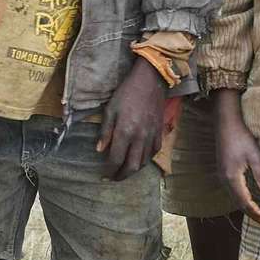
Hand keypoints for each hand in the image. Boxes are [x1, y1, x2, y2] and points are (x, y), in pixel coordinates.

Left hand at [96, 59, 164, 180]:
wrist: (150, 81)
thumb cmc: (126, 93)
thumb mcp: (110, 109)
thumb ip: (105, 132)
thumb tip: (99, 150)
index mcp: (125, 131)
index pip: (116, 159)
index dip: (109, 170)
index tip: (104, 175)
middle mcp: (140, 137)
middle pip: (132, 166)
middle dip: (121, 176)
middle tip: (114, 178)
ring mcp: (152, 136)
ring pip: (144, 162)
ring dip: (133, 170)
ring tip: (124, 170)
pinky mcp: (160, 132)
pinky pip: (153, 153)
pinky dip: (145, 160)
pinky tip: (138, 160)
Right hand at [213, 90, 259, 222]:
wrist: (225, 122)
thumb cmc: (241, 137)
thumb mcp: (255, 156)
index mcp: (232, 177)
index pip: (245, 202)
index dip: (257, 213)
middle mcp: (224, 179)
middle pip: (238, 203)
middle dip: (252, 214)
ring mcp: (222, 175)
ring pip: (234, 198)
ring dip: (247, 208)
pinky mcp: (223, 171)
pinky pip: (232, 191)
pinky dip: (241, 199)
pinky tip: (249, 199)